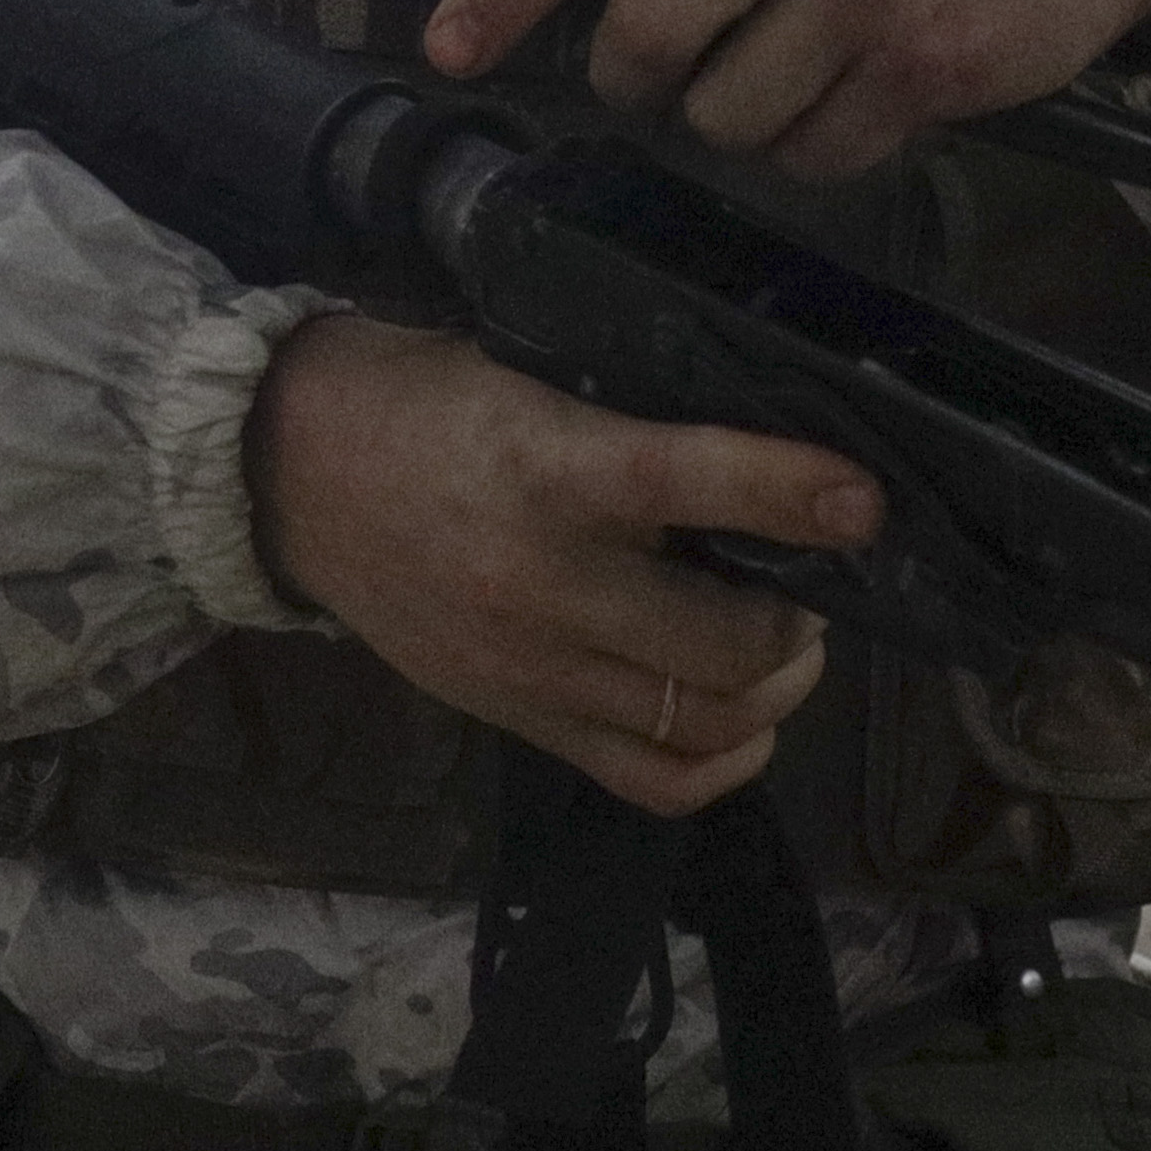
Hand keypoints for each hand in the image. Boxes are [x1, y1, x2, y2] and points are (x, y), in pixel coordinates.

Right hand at [249, 313, 875, 810]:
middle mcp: (544, 582)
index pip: (692, 482)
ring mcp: (530, 666)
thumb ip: (634, 425)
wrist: (286, 474)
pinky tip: (737, 718)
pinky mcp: (514, 717)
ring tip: (780, 648)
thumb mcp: (527, 373)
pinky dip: (720, 759)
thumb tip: (770, 458)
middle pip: (722, 644)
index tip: (863, 502)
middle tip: (810, 588)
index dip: (793, 491)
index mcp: (549, 469)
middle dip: (797, 622)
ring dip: (772, 690)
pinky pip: (649, 778)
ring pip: (701, 720)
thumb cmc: (423, 403)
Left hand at [421, 0, 1150, 180]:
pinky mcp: (924, 66)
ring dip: (736, 119)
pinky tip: (861, 93)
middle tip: (664, 76)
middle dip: (635, 80)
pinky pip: (813, 155)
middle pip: (642, 38)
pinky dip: (818, 148)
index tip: (447, 45)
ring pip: (722, 115)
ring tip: (796, 68)